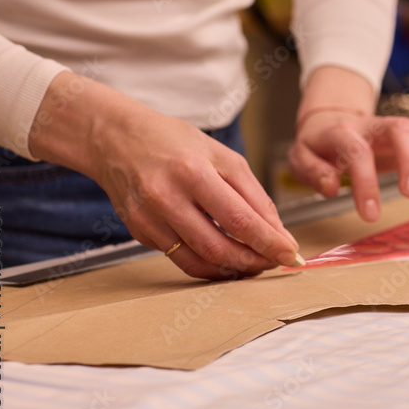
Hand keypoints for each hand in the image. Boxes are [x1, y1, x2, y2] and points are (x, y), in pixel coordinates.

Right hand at [30, 73, 301, 279]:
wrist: (117, 139)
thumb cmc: (176, 143)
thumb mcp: (222, 156)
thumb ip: (253, 194)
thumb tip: (277, 232)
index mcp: (193, 173)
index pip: (240, 220)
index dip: (269, 243)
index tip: (290, 253)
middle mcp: (167, 199)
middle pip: (219, 248)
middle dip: (254, 261)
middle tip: (274, 261)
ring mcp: (149, 219)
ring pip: (200, 262)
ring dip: (234, 269)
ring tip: (255, 263)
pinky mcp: (140, 233)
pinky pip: (182, 259)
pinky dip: (210, 265)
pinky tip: (227, 260)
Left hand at [288, 110, 408, 221]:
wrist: (332, 120)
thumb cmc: (319, 145)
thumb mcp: (301, 157)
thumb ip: (313, 171)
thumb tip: (333, 186)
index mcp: (345, 133)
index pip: (357, 151)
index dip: (366, 182)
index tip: (371, 215)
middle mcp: (376, 126)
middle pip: (400, 129)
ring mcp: (399, 127)